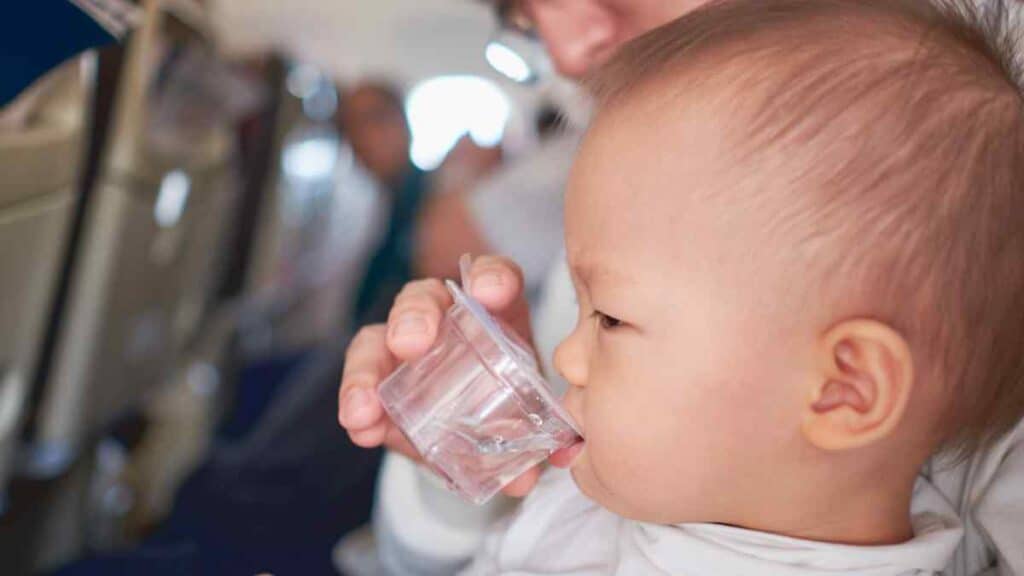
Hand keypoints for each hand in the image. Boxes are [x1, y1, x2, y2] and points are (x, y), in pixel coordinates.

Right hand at [338, 255, 541, 496]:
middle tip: (411, 344)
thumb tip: (541, 466)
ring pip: (379, 337)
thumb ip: (535, 436)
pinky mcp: (379, 382)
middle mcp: (445, 318)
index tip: (490, 293)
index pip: (495, 278)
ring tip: (365, 407)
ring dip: (369, 370)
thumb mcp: (529, 415)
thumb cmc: (511, 403)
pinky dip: (356, 405)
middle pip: (424, 299)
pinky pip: (360, 384)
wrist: (480, 435)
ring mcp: (404, 348)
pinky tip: (359, 427)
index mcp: (495, 313)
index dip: (493, 278)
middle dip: (415, 316)